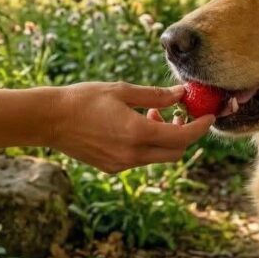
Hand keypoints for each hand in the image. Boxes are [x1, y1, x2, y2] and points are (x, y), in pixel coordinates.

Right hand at [49, 82, 213, 172]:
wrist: (49, 120)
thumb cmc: (83, 99)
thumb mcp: (122, 90)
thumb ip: (156, 95)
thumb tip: (182, 94)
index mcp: (137, 133)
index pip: (183, 137)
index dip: (200, 127)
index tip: (209, 115)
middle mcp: (132, 155)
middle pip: (175, 152)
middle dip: (185, 134)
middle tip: (181, 114)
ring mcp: (121, 164)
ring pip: (158, 156)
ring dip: (164, 138)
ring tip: (152, 114)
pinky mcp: (112, 167)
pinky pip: (141, 159)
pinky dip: (148, 145)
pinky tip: (135, 125)